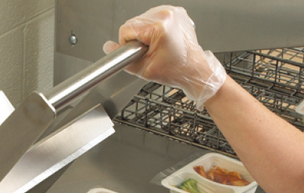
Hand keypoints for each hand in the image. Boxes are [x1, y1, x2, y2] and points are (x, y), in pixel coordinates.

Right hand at [104, 5, 225, 109]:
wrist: (194, 70)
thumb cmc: (176, 70)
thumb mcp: (144, 70)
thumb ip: (123, 60)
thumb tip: (108, 47)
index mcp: (159, 26)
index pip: (126, 29)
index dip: (128, 44)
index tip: (141, 53)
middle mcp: (166, 14)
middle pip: (134, 23)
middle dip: (138, 38)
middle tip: (151, 51)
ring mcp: (172, 11)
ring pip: (142, 19)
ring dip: (145, 33)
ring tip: (158, 46)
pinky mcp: (176, 12)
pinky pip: (154, 17)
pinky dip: (154, 28)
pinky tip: (162, 39)